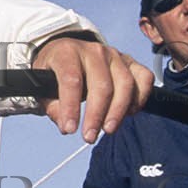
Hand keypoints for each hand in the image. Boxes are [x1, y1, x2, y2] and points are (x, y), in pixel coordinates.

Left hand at [32, 36, 153, 141]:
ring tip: (107, 129)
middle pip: (102, 84)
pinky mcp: (130, 62)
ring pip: (125, 83)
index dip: (71, 107)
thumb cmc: (56, 73)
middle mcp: (94, 50)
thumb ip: (53, 107)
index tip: (70, 129)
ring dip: (118, 111)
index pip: (72, 80)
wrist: (68, 54)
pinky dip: (140, 98)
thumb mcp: (44, 87)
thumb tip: (67, 125)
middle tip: (89, 137)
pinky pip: (144, 78)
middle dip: (97, 115)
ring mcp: (115, 54)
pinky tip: (128, 113)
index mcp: (67, 52)